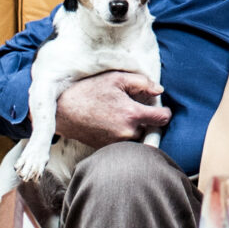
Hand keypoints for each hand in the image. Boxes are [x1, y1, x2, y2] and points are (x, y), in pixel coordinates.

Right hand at [54, 72, 169, 147]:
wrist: (62, 111)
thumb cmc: (88, 91)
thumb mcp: (116, 78)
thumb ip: (142, 82)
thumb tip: (159, 90)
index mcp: (132, 114)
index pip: (162, 119)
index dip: (165, 112)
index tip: (161, 109)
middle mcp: (127, 132)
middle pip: (150, 130)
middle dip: (148, 121)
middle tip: (137, 109)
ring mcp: (117, 143)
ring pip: (137, 138)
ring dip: (136, 129)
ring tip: (122, 116)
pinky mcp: (107, 149)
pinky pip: (124, 144)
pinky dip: (123, 135)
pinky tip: (112, 123)